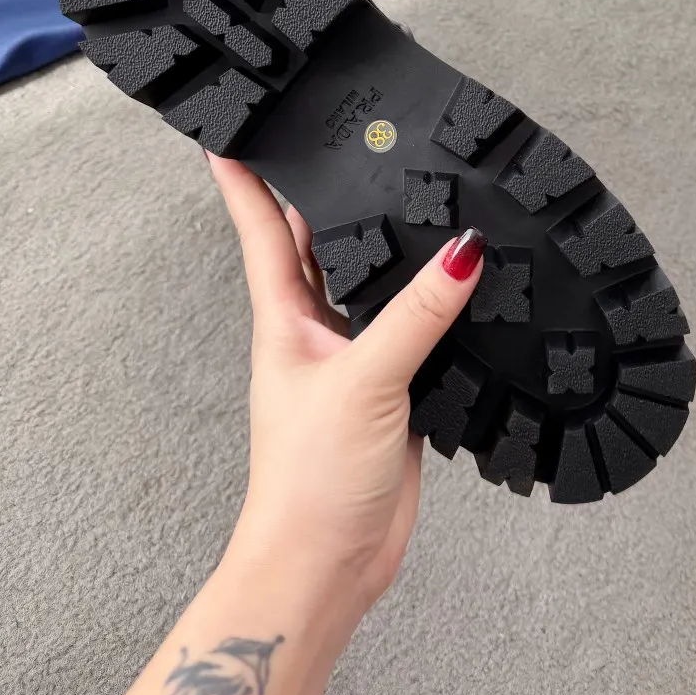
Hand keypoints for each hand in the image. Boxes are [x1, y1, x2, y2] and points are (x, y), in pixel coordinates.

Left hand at [207, 155, 484, 627]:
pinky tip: (455, 285)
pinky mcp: (394, 390)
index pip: (261, 230)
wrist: (330, 562)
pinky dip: (432, 303)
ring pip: (372, 286)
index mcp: (285, 319)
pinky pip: (413, 330)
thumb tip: (462, 251)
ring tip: (409, 194)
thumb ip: (416, 313)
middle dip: (328, 198)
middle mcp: (316, 333)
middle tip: (346, 143)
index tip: (233, 132)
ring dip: (388, 248)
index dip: (246, 180)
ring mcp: (355, 361)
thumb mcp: (364, 380)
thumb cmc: (309, 480)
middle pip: (319, 247)